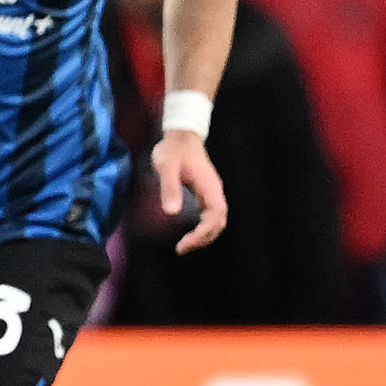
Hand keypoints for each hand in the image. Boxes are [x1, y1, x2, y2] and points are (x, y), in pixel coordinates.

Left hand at [155, 129, 227, 253]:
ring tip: (184, 246)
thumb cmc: (173, 150)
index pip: (215, 216)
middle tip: (181, 249)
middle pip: (219, 222)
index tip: (186, 243)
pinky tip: (189, 234)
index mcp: (210, 187)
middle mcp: (215, 192)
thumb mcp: (166, 167)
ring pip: (216, 221)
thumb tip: (172, 213)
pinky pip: (209, 216)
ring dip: (204, 236)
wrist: (181, 136)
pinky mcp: (205, 193)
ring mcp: (211, 193)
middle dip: (203, 238)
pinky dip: (202, 228)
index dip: (203, 232)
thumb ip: (169, 188)